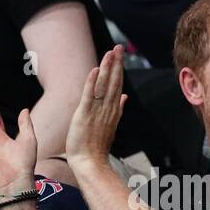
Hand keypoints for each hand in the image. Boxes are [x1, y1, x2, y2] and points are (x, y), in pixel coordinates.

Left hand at [66, 45, 127, 168]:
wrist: (90, 162)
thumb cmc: (97, 147)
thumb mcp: (110, 125)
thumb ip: (118, 109)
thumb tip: (125, 97)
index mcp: (112, 110)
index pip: (116, 85)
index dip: (119, 69)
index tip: (120, 55)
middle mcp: (107, 108)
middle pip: (113, 82)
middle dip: (116, 63)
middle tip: (118, 47)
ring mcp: (97, 111)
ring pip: (103, 85)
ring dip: (107, 68)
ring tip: (110, 52)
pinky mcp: (85, 115)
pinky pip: (89, 96)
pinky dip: (92, 82)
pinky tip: (95, 70)